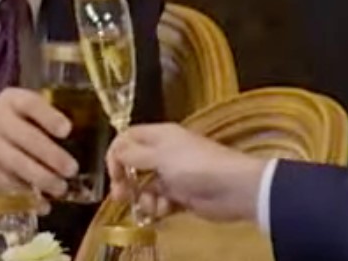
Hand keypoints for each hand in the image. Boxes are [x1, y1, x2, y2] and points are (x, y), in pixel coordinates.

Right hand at [0, 88, 77, 197]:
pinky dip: (27, 195)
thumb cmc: (7, 126)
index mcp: (12, 101)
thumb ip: (44, 117)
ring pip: (16, 163)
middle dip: (51, 155)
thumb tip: (86, 137)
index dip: (48, 116)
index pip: (30, 104)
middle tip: (71, 169)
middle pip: (26, 138)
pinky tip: (43, 203)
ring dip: (41, 178)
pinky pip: (8, 183)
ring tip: (60, 188)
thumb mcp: (19, 111)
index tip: (66, 130)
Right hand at [107, 124, 267, 223]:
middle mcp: (163, 153)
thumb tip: (116, 150)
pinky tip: (165, 210)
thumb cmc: (194, 166)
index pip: (127, 139)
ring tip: (153, 205)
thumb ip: (134, 154)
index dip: (116, 154)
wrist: (232, 188)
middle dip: (125, 182)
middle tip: (121, 196)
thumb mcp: (160, 156)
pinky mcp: (181, 196)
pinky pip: (159, 201)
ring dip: (144, 198)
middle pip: (133, 165)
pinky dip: (159, 207)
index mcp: (159, 136)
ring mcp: (172, 175)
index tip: (114, 173)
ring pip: (145, 187)